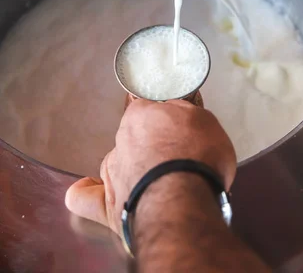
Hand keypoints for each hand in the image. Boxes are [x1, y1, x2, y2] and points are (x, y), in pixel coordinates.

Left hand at [65, 99, 236, 234]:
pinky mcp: (108, 206)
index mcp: (142, 115)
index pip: (149, 108)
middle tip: (178, 159)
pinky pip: (87, 198)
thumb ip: (187, 112)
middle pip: (135, 137)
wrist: (182, 203)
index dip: (166, 118)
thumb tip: (179, 110)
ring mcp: (113, 173)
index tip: (180, 129)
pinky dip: (87, 194)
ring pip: (117, 163)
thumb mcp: (205, 121)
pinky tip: (86, 190)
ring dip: (132, 169)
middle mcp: (122, 141)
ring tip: (156, 182)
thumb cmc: (196, 159)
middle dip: (153, 146)